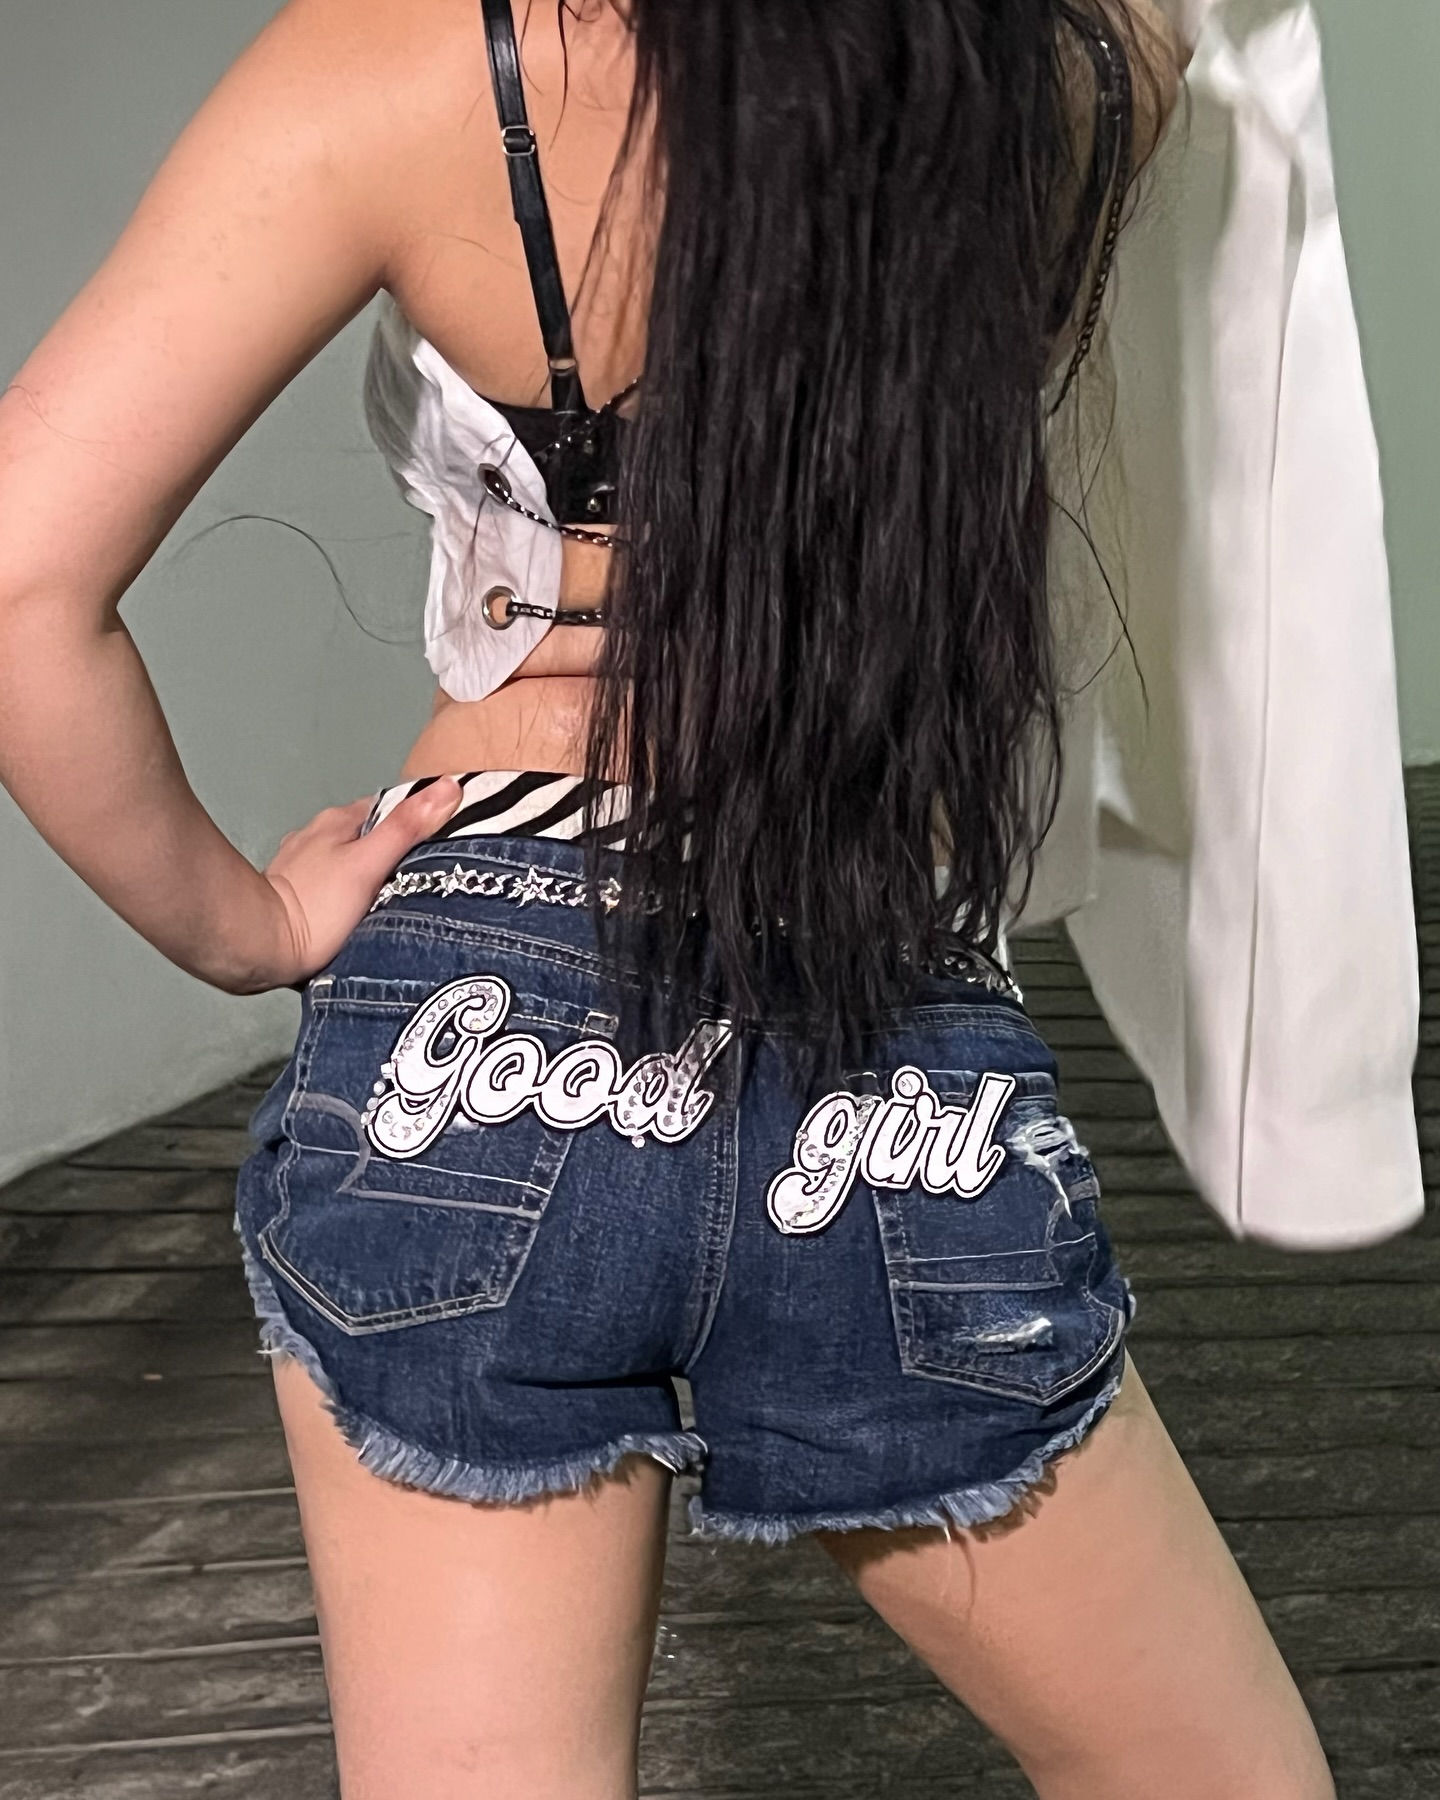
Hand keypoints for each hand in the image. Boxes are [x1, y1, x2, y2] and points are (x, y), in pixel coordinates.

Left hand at [257, 778, 462, 989]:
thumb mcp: (369, 864)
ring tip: (396, 900)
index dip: (418, 822)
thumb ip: (406, 828)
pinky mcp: (294, 895)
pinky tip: (361, 914)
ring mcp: (302, 865)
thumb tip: (448, 786)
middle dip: (396, 852)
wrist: (259, 947)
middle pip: (370, 836)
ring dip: (372, 874)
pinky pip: (334, 885)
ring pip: (350, 861)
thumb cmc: (316, 906)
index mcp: (337, 821)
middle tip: (426, 878)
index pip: (389, 809)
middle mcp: (316, 836)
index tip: (444, 843)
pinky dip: (350, 894)